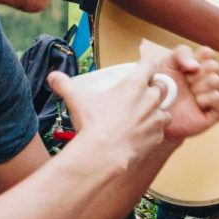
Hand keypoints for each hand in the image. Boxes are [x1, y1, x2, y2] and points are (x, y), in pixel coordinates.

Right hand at [49, 61, 169, 173]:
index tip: (142, 70)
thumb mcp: (77, 100)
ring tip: (142, 117)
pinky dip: (153, 132)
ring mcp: (157, 118)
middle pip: (163, 87)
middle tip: (142, 95)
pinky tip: (141, 135)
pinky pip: (161, 131)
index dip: (147, 66)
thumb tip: (53, 76)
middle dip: (155, 89)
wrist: (102, 154)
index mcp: (135, 85)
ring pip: (165, 110)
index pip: (150, 64)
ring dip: (156, 112)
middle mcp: (151, 99)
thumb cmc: (92, 124)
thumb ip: (64, 85)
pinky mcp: (158, 137)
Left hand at [156, 45, 218, 139]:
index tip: (182, 71)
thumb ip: (182, 53)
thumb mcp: (169, 63)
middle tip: (187, 85)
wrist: (161, 114)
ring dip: (198, 88)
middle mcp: (218, 79)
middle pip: (214, 66)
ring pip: (216, 80)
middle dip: (194, 76)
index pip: (208, 53)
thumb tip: (196, 66)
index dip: (192, 61)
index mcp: (207, 66)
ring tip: (192, 95)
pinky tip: (198, 104)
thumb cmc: (165, 89)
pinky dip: (204, 99)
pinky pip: (217, 97)